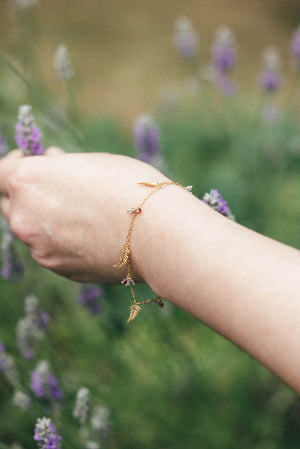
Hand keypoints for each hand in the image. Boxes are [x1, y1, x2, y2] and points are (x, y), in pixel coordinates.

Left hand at [0, 149, 167, 282]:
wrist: (158, 233)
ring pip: (32, 229)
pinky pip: (51, 250)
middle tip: (55, 186)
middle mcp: (23, 216)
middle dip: (26, 193)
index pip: (0, 172)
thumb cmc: (130, 187)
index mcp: (28, 181)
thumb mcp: (92, 163)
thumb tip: (48, 163)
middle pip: (9, 203)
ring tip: (82, 211)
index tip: (29, 160)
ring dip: (46, 218)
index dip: (13, 164)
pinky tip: (91, 233)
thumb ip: (60, 167)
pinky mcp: (58, 269)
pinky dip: (61, 240)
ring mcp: (39, 248)